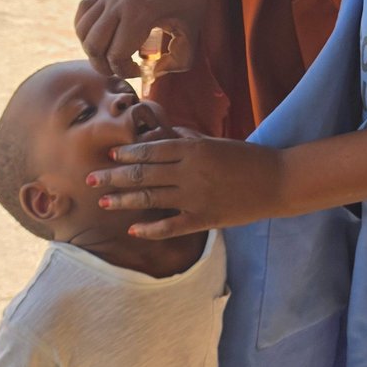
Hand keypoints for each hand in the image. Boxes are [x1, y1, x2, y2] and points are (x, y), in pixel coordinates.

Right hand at [75, 0, 206, 78]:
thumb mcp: (193, 34)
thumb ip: (178, 62)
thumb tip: (153, 72)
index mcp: (141, 12)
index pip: (116, 54)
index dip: (125, 71)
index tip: (141, 70)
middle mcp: (119, 1)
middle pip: (93, 46)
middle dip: (105, 66)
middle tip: (124, 68)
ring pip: (84, 32)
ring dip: (94, 51)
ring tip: (113, 55)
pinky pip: (83, 14)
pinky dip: (86, 30)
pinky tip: (103, 37)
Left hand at [88, 135, 286, 238]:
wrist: (276, 181)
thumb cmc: (246, 158)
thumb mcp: (215, 142)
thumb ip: (187, 141)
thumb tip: (163, 137)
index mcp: (193, 149)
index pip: (151, 150)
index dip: (128, 152)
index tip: (110, 153)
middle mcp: (189, 172)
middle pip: (143, 173)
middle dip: (113, 176)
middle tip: (90, 179)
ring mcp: (195, 196)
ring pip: (150, 198)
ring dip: (123, 200)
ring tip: (103, 202)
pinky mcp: (204, 218)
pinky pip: (171, 225)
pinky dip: (151, 228)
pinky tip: (133, 229)